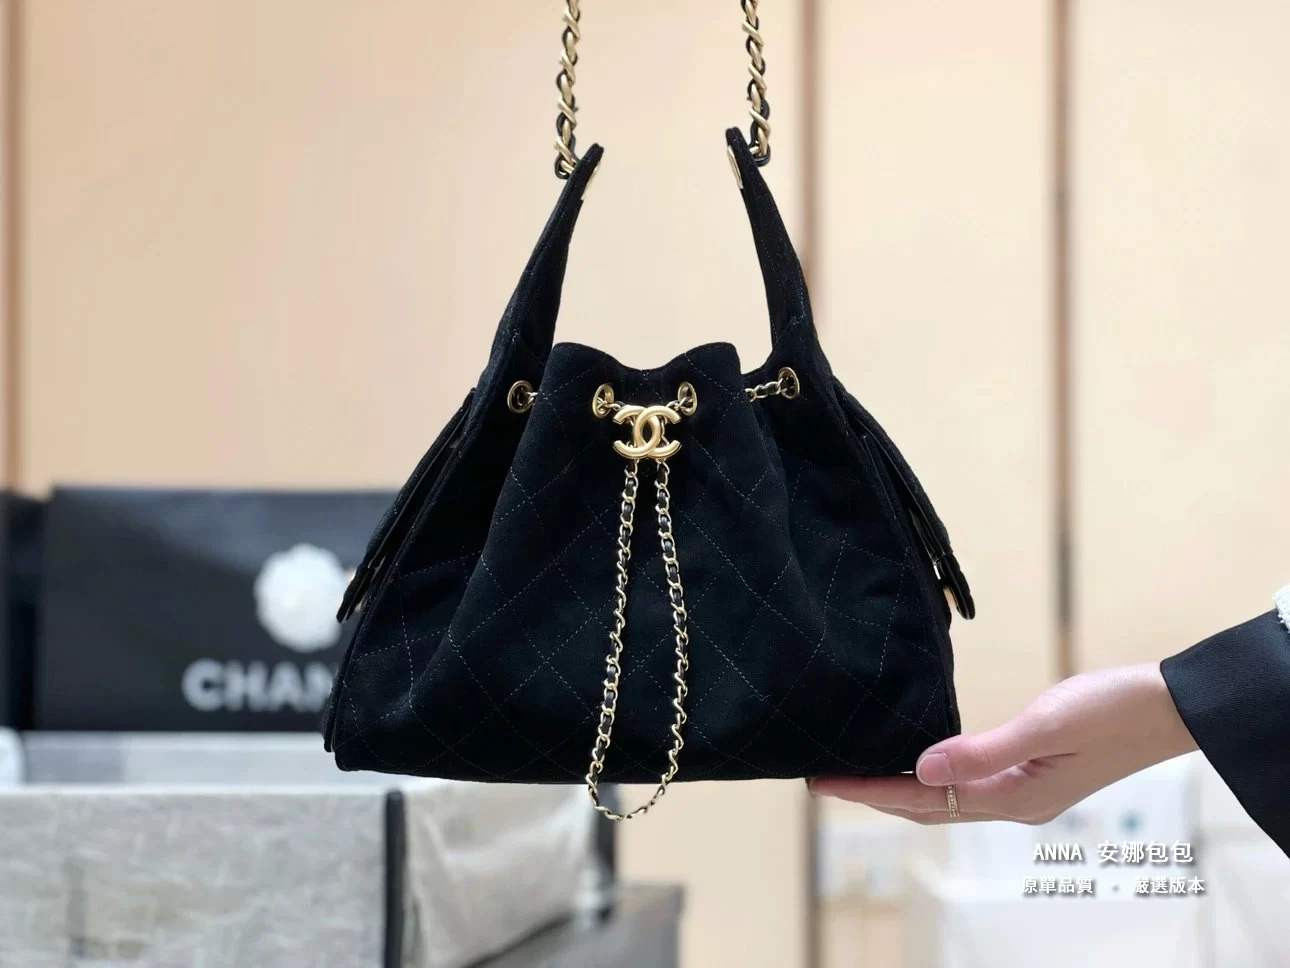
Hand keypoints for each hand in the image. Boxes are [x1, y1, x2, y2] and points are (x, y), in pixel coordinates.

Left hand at [810, 663, 1197, 823]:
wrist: (1171, 707)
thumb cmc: (1113, 710)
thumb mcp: (1045, 725)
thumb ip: (983, 750)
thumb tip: (921, 768)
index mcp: (1013, 798)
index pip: (921, 800)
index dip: (869, 790)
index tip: (822, 782)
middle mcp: (1014, 804)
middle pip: (926, 808)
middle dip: (873, 794)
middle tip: (823, 779)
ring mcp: (1025, 792)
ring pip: (944, 800)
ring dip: (898, 789)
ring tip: (857, 773)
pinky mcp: (1033, 774)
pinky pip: (967, 785)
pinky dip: (931, 778)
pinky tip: (918, 762)